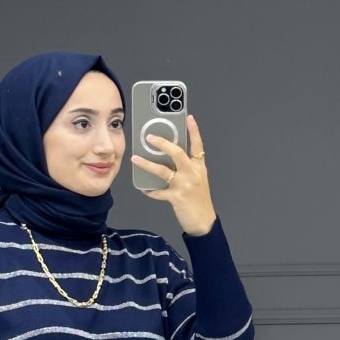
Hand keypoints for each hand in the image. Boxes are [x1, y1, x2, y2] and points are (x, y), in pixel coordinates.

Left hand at [130, 112, 216, 236]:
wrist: (204, 222)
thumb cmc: (200, 200)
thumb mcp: (199, 180)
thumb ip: (187, 168)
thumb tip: (169, 159)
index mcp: (199, 167)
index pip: (197, 145)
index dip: (194, 131)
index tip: (189, 117)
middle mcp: (192, 173)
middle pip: (177, 152)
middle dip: (162, 143)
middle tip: (149, 137)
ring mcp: (184, 185)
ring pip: (162, 170)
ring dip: (146, 164)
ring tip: (135, 159)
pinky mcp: (176, 198)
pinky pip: (158, 192)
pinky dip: (149, 190)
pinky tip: (143, 188)